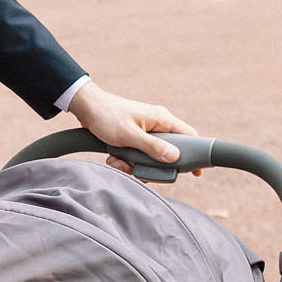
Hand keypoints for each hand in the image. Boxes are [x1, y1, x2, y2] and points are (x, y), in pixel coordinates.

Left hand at [66, 80, 195, 174]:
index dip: (194, 154)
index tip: (194, 173)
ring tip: (119, 162)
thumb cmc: (107, 117)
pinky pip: (138, 155)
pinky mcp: (135, 137)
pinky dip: (126, 160)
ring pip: (150, 157)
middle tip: (137, 170)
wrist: (87, 108)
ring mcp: (146, 131)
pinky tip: (114, 158)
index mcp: (162, 119)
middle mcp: (157, 124)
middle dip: (151, 166)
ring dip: (134, 165)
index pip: (189, 135)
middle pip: (168, 153)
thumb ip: (152, 147)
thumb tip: (174, 157)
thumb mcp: (129, 135)